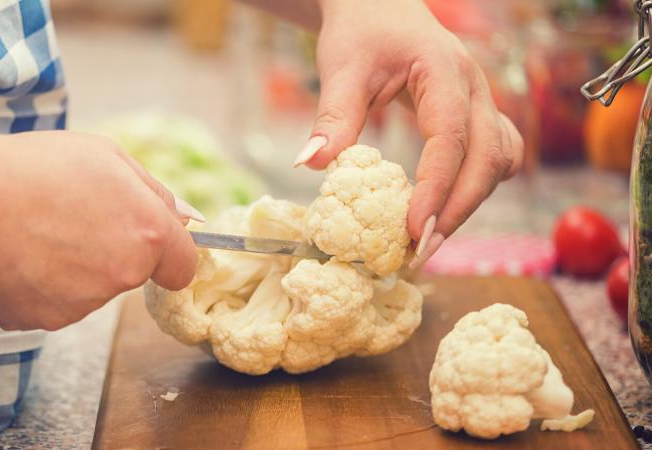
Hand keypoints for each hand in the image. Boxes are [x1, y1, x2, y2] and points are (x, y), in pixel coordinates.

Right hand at [0, 131, 199, 330]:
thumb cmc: (35, 169)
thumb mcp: (107, 157)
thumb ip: (156, 193)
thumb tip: (191, 219)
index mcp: (148, 232)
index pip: (183, 265)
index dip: (168, 254)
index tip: (150, 245)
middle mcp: (124, 274)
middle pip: (134, 273)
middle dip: (114, 251)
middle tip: (70, 218)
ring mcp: (86, 303)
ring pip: (94, 288)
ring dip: (76, 267)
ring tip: (36, 232)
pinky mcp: (49, 320)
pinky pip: (57, 303)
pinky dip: (43, 285)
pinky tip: (19, 256)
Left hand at [293, 0, 523, 263]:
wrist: (381, 5)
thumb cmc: (362, 30)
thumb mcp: (341, 67)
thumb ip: (333, 116)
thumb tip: (312, 165)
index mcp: (444, 71)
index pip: (450, 139)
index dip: (436, 189)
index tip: (415, 230)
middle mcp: (474, 88)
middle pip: (486, 159)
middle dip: (457, 210)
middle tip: (420, 252)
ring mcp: (482, 101)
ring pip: (499, 161)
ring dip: (471, 202)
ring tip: (430, 238)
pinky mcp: (477, 114)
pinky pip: (498, 155)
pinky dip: (479, 185)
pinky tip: (448, 207)